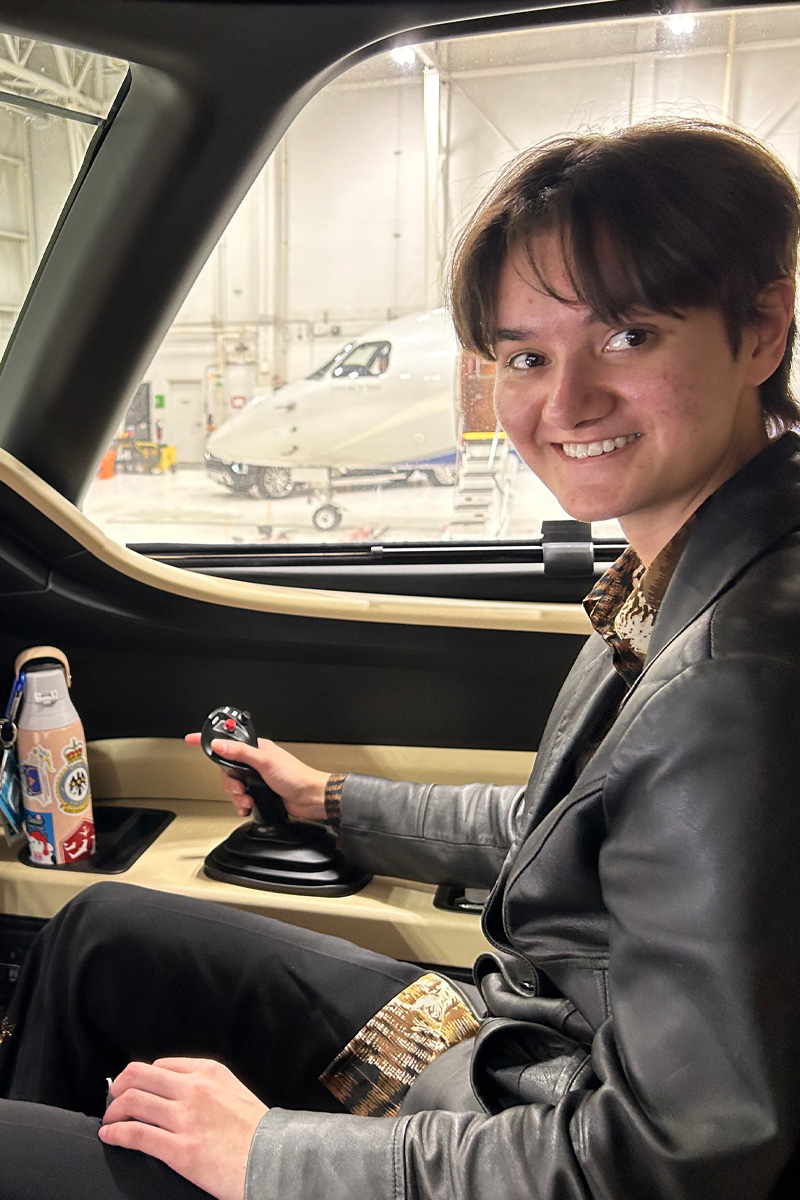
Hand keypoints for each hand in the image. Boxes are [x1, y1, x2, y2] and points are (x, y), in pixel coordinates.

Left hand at [99, 1057, 267, 1199]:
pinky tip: (110, 1136)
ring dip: (113, 1112)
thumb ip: (205, 1084)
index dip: (140, 1078)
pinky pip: (136, 1135)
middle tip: (113, 1101)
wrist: (273, 1158)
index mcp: (207, 1072)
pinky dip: (115, 1134)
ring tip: (109, 1121)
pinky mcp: (179, 1150)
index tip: (132, 1089)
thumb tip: (174, 1088)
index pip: (158, 1066)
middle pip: (138, 1076)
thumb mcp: (232, 1089)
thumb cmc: (255, 1129)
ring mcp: (185, 1119)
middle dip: (119, 1088)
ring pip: (132, 1102)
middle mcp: (193, 1089)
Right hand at [185, 732, 329, 821]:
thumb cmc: (297, 777)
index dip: (209, 740)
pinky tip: (250, 805)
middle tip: (240, 787)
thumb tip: (219, 745)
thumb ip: (240, 753)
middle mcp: (256, 761)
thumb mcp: (265, 762)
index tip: (190, 739)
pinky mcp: (260, 792)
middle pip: (227, 769)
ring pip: (233, 785)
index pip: (228, 741)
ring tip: (248, 798)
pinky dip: (242, 804)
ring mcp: (257, 777)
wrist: (311, 799)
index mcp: (257, 748)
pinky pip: (241, 798)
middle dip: (230, 782)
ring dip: (238, 795)